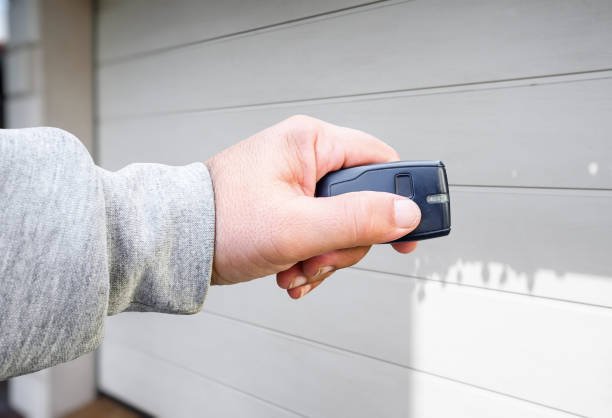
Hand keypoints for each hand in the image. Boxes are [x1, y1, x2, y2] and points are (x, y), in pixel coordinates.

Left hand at [205, 115, 420, 298]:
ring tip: (297, 269)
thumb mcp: (296, 226)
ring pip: (341, 225)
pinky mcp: (287, 206)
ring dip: (325, 257)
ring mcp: (295, 184)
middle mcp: (305, 157)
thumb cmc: (220, 222)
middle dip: (346, 242)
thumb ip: (356, 219)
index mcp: (310, 143)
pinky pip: (319, 234)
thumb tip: (406, 214)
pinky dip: (310, 259)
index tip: (405, 234)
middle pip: (362, 202)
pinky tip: (290, 271)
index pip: (380, 161)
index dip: (398, 199)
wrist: (175, 243)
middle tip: (319, 258)